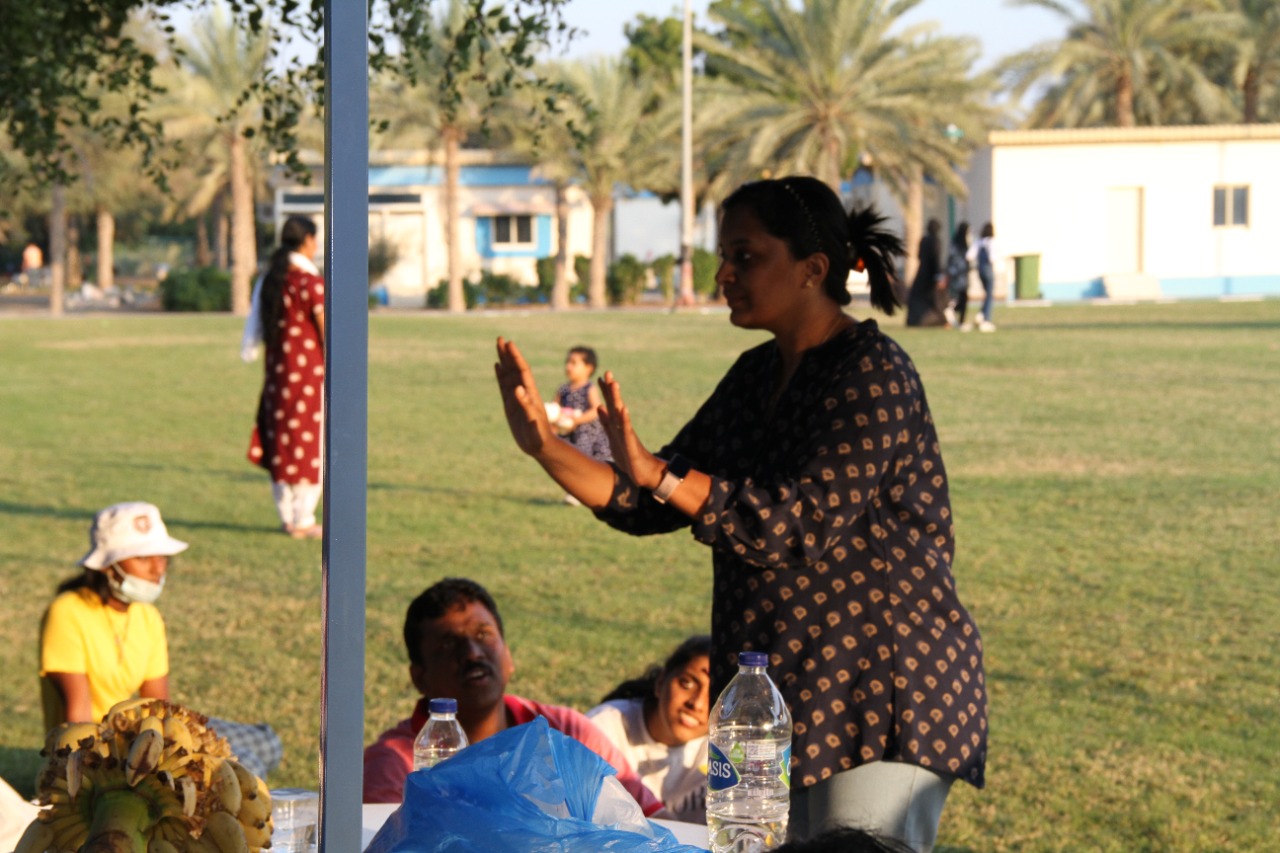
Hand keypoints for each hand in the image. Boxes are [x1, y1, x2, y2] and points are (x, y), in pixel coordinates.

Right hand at [495, 337, 555, 456]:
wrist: (540, 446)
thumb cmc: (539, 435)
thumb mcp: (533, 421)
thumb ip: (526, 405)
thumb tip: (518, 389)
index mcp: (531, 394)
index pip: (523, 371)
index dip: (516, 357)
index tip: (509, 344)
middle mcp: (524, 392)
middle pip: (515, 368)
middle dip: (508, 354)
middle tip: (500, 338)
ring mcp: (517, 397)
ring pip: (509, 375)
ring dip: (503, 361)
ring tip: (498, 346)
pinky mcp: (511, 404)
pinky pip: (504, 386)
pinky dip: (500, 375)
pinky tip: (498, 366)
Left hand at [597, 370, 664, 489]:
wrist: (644, 473)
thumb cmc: (628, 456)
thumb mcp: (613, 437)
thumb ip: (606, 422)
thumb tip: (599, 407)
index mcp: (617, 425)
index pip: (610, 405)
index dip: (605, 391)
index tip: (600, 376)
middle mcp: (623, 426)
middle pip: (615, 405)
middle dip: (611, 389)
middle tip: (608, 372)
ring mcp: (627, 434)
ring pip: (621, 414)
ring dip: (617, 399)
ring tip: (614, 384)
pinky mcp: (631, 444)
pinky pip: (627, 430)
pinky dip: (624, 419)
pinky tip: (623, 409)